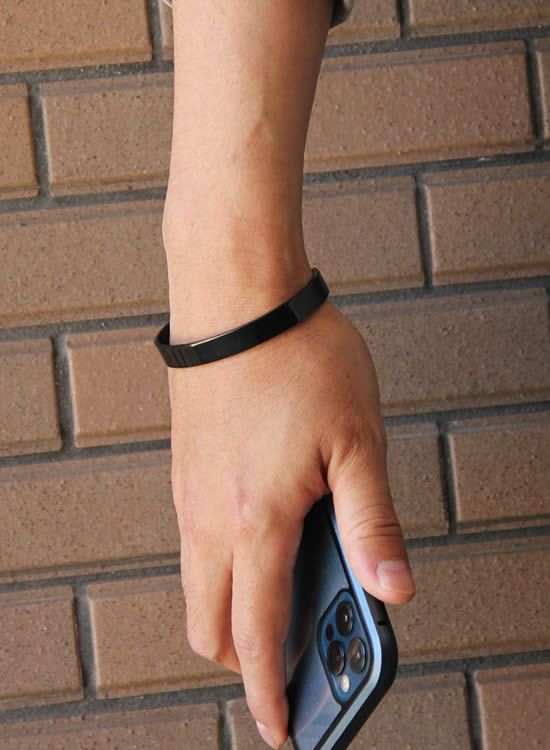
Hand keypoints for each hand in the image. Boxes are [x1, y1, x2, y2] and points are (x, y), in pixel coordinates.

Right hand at [167, 296, 414, 748]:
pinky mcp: (186, 469)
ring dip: (235, 611)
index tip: (282, 727)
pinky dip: (225, 569)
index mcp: (256, 521)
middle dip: (246, 660)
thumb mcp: (357, 444)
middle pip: (210, 624)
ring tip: (286, 600)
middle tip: (289, 665)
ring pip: (200, 585)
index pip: (257, 634)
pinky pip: (196, 545)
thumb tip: (393, 590)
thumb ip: (372, 525)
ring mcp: (189, 493)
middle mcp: (208, 517)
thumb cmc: (297, 359)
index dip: (270, 692)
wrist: (238, 299)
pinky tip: (266, 540)